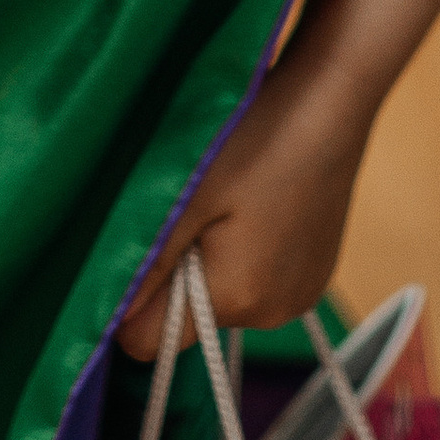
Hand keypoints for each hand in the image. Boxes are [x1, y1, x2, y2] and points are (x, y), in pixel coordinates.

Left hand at [119, 52, 364, 355]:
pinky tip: (260, 202)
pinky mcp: (315, 274)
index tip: (144, 247)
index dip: (133, 302)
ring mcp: (300, 295)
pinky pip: (257, 282)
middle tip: (196, 206)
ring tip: (233, 197)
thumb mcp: (187, 193)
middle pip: (189, 320)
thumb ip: (146, 264)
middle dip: (178, 273)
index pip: (149, 343)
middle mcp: (273, 313)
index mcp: (237, 298)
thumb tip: (106, 324)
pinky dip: (246, 254)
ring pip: (223, 298)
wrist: (333, 96)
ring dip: (213, 261)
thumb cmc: (256, 135)